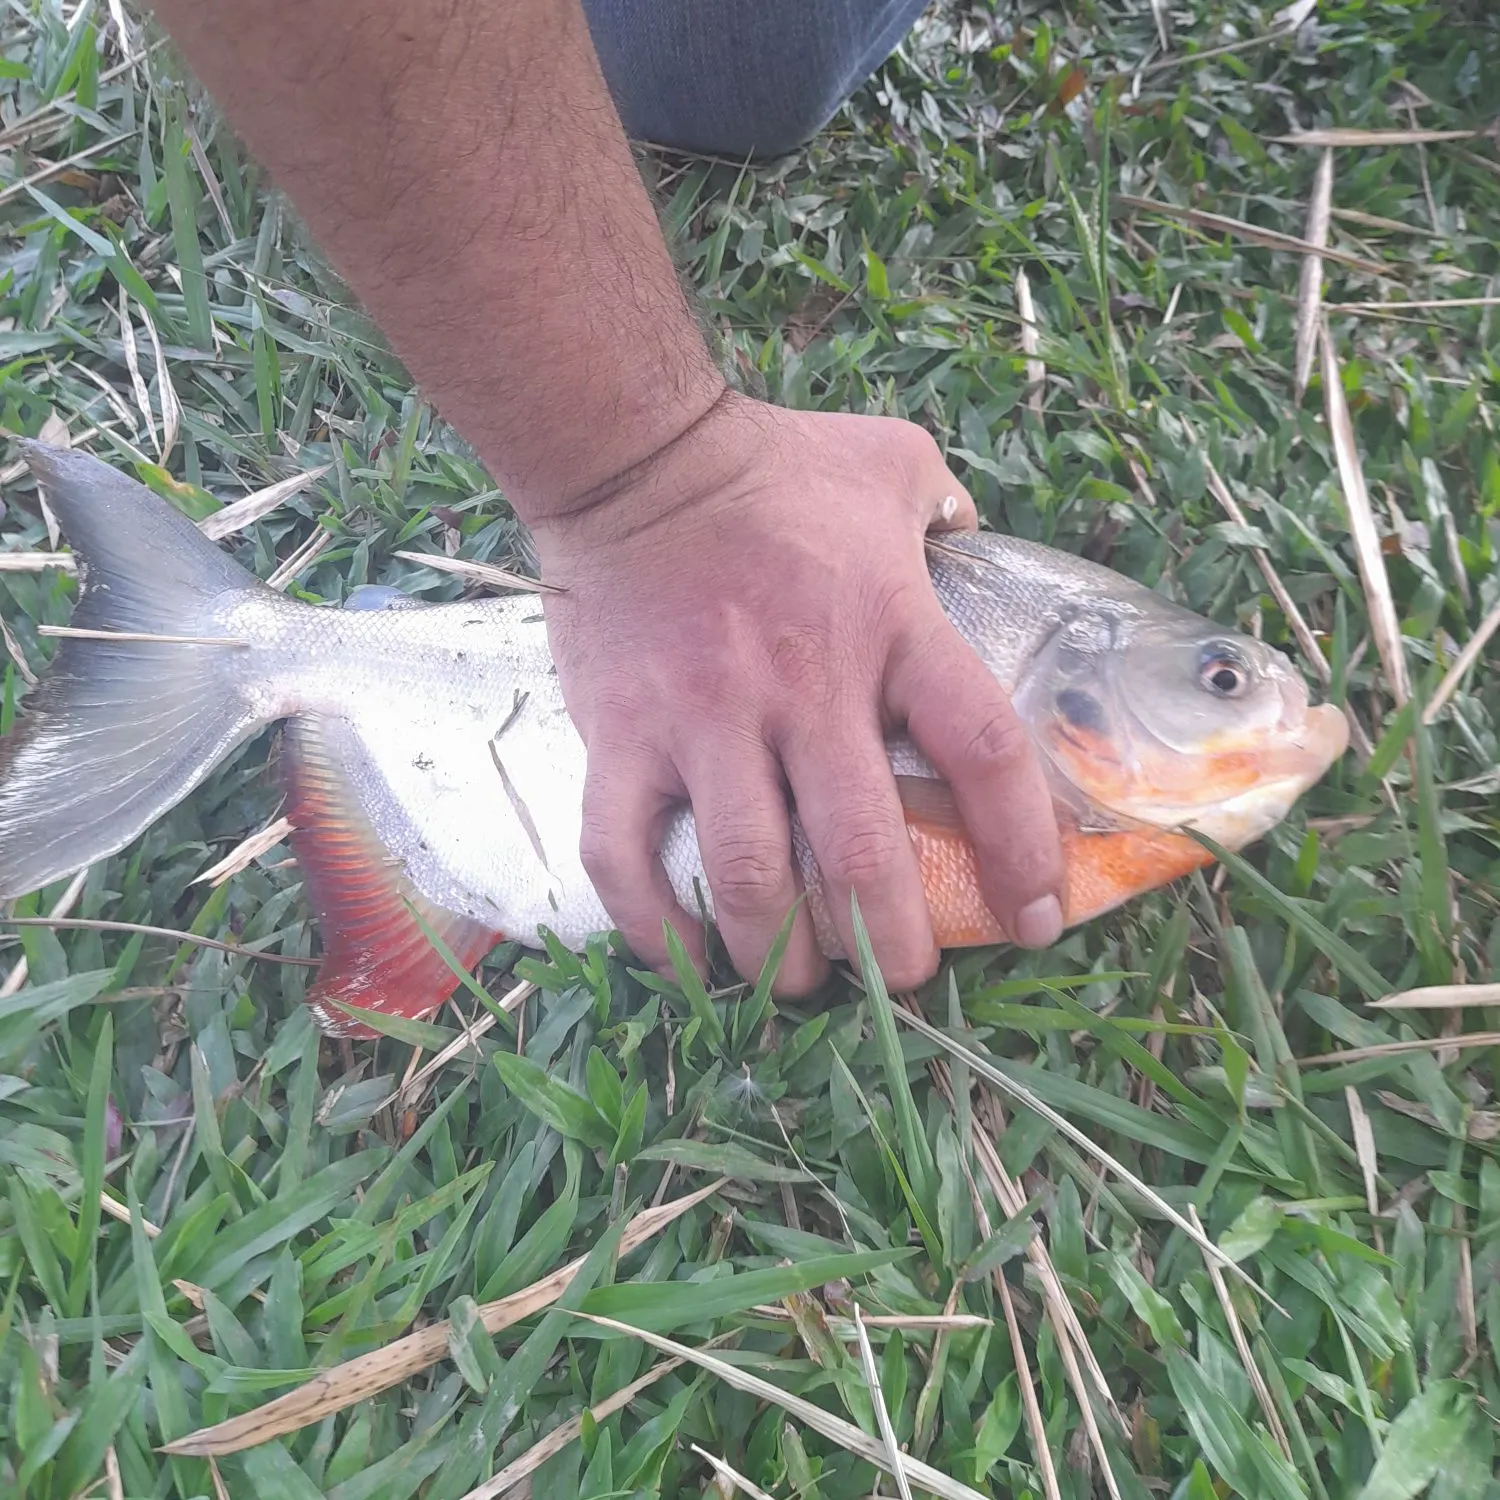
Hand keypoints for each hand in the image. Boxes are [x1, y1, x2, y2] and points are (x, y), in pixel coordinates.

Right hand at [530, 392, 1065, 993]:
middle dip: (893, 947)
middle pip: (862, 855)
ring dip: (781, 957)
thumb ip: (947, 509)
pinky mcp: (619, 735)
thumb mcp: (889, 465)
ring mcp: (702, 718)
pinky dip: (658, 930)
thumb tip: (975, 535)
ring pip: (746, 878)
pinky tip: (690, 962)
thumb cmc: (769, 469)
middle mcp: (802, 687)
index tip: (1035, 922)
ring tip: (800, 981)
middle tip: (902, 978)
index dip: (1022, 854)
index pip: (983, 756)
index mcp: (890, 626)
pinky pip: (626, 857)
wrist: (629, 457)